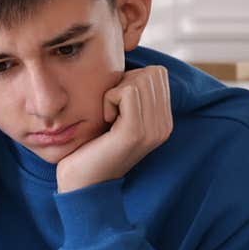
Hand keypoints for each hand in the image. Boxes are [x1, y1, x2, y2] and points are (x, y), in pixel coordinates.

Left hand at [55, 65, 173, 192]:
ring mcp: (153, 130)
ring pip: (140, 79)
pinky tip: (105, 121)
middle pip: (151, 73)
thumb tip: (128, 65)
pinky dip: (109, 99)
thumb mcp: (119, 116)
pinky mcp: (136, 132)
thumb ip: (131, 94)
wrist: (84, 184)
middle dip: (125, 82)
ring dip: (115, 91)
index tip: (117, 106)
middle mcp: (164, 125)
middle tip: (112, 110)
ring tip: (109, 117)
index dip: (131, 79)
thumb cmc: (93, 146)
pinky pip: (126, 91)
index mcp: (164, 121)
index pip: (158, 73)